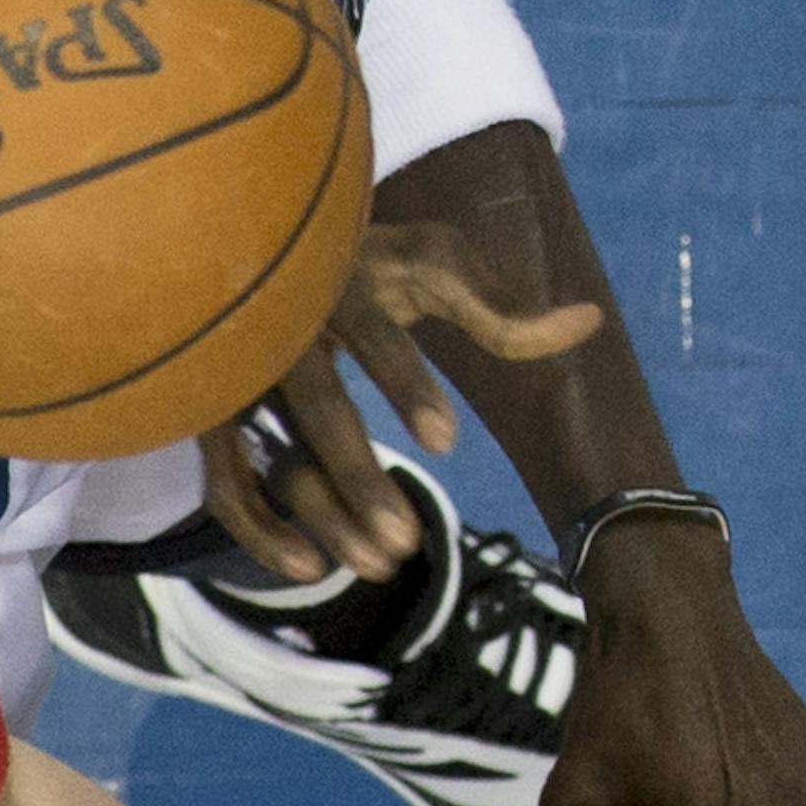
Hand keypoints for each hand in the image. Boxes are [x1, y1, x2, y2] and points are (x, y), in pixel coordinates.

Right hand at [200, 220, 599, 583]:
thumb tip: (590, 322)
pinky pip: (224, 482)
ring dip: (320, 517)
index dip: (405, 385)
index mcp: (339, 280)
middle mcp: (281, 325)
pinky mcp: (214, 415)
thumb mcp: (435, 264)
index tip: (446, 442)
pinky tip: (311, 569)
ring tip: (384, 565)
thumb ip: (502, 307)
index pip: (373, 333)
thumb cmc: (366, 257)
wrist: (261, 237)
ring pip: (268, 455)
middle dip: (358, 478)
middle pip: (316, 407)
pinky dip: (259, 529)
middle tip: (407, 544)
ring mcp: (239, 374)